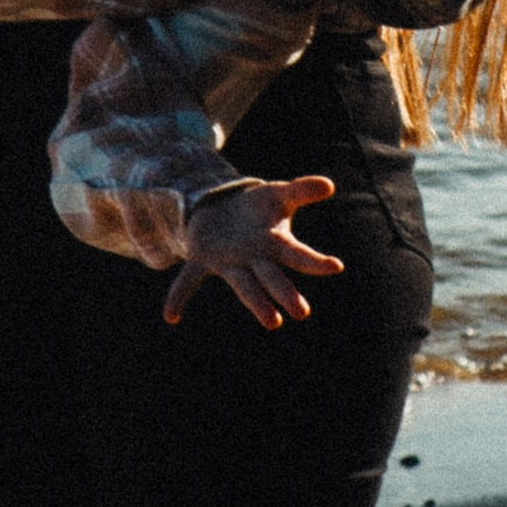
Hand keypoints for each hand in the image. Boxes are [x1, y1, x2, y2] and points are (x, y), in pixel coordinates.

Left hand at [164, 177, 340, 330]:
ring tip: (273, 323)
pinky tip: (170, 316)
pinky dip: (179, 296)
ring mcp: (229, 263)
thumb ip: (301, 189)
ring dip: (256, 302)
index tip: (335, 266)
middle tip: (301, 312)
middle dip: (285, 293)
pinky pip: (189, 280)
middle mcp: (254, 259)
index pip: (298, 254)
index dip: (315, 261)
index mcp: (274, 244)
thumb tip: (329, 184)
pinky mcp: (202, 260)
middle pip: (272, 277)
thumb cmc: (258, 208)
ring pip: (243, 284)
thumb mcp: (278, 194)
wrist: (224, 212)